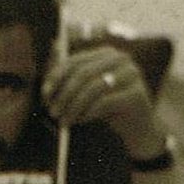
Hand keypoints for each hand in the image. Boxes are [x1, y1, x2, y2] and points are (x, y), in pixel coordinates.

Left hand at [42, 46, 163, 158]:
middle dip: (64, 94)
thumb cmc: (107, 109)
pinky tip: (80, 121)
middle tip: (52, 112)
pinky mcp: (136, 94)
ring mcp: (131, 75)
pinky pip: (104, 102)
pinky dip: (88, 113)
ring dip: (73, 107)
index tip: (45, 95)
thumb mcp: (86, 92)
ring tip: (63, 121)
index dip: (57, 77)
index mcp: (106, 53)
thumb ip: (70, 79)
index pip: (75, 61)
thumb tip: (48, 69)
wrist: (138, 129)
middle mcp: (121, 59)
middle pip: (83, 74)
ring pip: (92, 88)